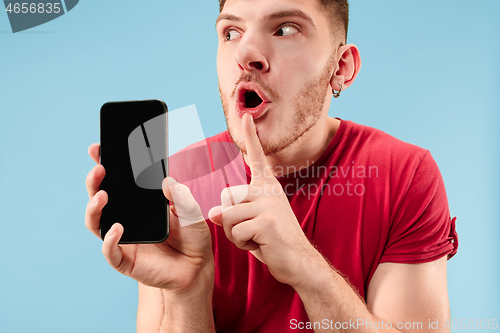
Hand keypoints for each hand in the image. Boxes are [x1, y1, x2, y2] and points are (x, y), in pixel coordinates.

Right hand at [85, 144, 213, 294]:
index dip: (104, 165)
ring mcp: (122, 239)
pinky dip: (110, 240)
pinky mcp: (125, 260)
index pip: (116, 182)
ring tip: (102, 195)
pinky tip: (117, 228)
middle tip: (99, 168)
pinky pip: (110, 252)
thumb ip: (181, 196)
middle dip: (94, 182)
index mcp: (138, 203)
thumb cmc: (192, 236)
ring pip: (97, 223)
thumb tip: (166, 180)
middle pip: (100, 198)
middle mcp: (124, 218)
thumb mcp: (192, 212)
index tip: (98, 148)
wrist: (196, 267)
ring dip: (94, 208)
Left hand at [208, 114, 316, 287]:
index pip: (257, 158)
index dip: (251, 137)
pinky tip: (260, 245)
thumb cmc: (274, 242)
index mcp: (268, 188)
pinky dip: (242, 244)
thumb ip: (234, 214)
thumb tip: (213, 213)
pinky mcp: (266, 221)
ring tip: (256, 239)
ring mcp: (268, 204)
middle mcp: (269, 191)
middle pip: (227, 198)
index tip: (246, 117)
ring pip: (228, 217)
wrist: (299, 262)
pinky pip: (235, 231)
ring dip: (236, 235)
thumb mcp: (251, 224)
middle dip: (231, 221)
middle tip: (251, 233)